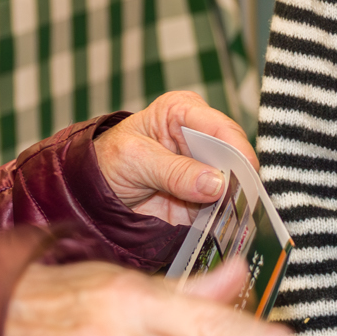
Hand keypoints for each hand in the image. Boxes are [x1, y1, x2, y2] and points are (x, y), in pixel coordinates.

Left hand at [94, 91, 255, 224]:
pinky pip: (222, 207)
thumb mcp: (136, 159)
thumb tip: (215, 184)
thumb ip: (175, 171)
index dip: (236, 148)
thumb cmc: (108, 161)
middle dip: (237, 176)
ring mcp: (204, 169)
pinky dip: (225, 216)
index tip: (244, 172)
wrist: (92, 195)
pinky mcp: (203, 197)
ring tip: (233, 213)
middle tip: (239, 198)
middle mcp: (200, 137)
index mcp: (183, 112)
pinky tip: (226, 223)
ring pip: (233, 183)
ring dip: (234, 199)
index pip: (220, 126)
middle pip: (234, 155)